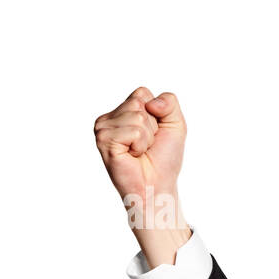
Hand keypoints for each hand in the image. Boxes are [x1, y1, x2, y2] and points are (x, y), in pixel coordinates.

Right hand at [94, 86, 187, 229]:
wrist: (157, 185)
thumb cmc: (164, 159)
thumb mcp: (175, 125)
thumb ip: (169, 103)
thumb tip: (151, 102)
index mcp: (123, 111)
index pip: (142, 93)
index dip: (157, 114)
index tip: (154, 134)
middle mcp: (109, 117)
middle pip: (139, 102)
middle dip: (152, 126)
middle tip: (146, 146)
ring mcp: (103, 127)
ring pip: (137, 116)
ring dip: (147, 138)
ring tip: (139, 151)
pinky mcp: (104, 139)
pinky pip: (134, 131)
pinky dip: (140, 145)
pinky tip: (133, 155)